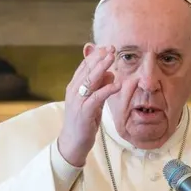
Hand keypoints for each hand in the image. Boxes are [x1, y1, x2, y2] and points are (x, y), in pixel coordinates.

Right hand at [57, 45, 126, 166]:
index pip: (84, 67)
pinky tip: (117, 84)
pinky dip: (107, 89)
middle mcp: (74, 91)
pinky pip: (96, 97)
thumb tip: (111, 74)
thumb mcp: (94, 102)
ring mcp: (78, 100)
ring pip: (90, 80)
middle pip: (87, 70)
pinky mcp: (84, 111)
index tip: (106, 48)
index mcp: (75, 87)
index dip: (95, 56)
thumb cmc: (84, 122)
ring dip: (102, 67)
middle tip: (111, 48)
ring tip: (112, 58)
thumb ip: (100, 88)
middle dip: (99, 58)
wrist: (73, 142)